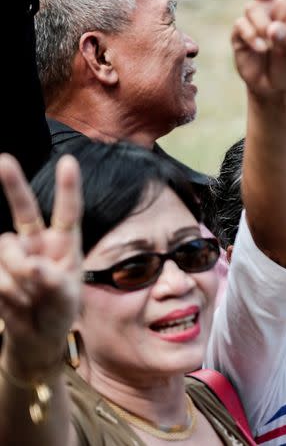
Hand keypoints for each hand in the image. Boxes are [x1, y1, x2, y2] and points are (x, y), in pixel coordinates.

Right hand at [0, 154, 81, 375]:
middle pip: (24, 211)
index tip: (69, 162)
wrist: (35, 337)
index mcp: (65, 245)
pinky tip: (16, 302)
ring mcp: (14, 255)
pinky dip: (7, 293)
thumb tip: (33, 265)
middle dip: (13, 185)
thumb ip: (53, 282)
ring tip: (31, 298)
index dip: (67, 188)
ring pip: (7, 252)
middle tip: (4, 159)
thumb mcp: (66, 301)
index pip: (68, 213)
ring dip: (18, 278)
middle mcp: (38, 244)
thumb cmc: (59, 312)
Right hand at [231, 0, 285, 99]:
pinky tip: (261, 50)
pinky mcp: (239, 32)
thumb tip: (273, 28)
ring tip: (271, 46)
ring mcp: (252, 19)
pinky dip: (254, 39)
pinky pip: (243, 27)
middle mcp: (268, 7)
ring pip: (252, 10)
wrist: (272, 86)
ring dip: (263, 29)